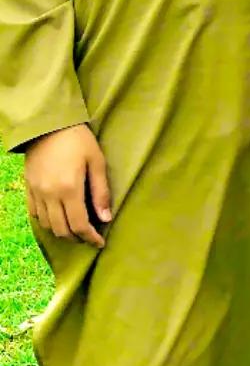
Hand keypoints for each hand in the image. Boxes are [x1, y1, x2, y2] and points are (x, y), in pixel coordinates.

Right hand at [24, 124, 111, 246]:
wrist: (49, 123)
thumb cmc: (78, 140)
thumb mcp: (97, 162)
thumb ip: (101, 192)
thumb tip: (106, 218)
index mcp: (69, 189)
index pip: (79, 225)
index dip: (90, 238)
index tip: (100, 242)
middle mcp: (50, 194)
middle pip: (62, 230)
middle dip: (77, 238)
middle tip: (89, 236)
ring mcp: (36, 191)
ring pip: (47, 225)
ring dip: (61, 231)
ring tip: (75, 228)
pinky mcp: (28, 186)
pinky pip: (34, 213)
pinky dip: (46, 221)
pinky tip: (57, 218)